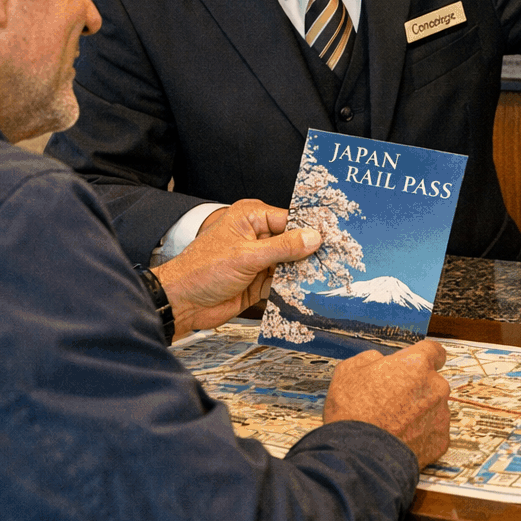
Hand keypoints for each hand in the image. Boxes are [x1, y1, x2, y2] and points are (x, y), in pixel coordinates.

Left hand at [154, 199, 320, 338]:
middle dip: (311, 252)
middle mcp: (257, 235)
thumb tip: (313, 237)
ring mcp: (259, 259)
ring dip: (304, 272)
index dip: (311, 229)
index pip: (290, 219)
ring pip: (291, 263)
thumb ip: (282, 247)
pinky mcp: (259, 281)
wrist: (182, 303)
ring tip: (329, 277)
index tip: (335, 238)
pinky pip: (283, 282)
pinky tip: (310, 292)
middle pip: (293, 241)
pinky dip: (294, 288)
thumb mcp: (247, 256)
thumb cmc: (202, 270)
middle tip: (337, 259)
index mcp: (251, 217)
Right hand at [323, 339, 450, 469]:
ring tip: (394, 424)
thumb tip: (379, 361)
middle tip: (393, 401)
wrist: (358, 459)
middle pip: (432, 381)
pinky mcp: (440, 441)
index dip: (424, 356)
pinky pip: (433, 431)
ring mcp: (440, 415)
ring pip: (433, 407)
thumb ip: (371, 358)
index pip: (434, 351)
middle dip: (416, 388)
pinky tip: (400, 439)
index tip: (418, 364)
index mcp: (416, 364)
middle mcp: (435, 387)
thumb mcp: (348, 370)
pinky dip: (421, 434)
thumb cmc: (353, 413)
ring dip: (419, 411)